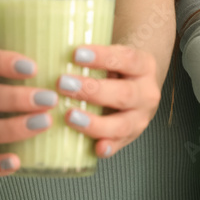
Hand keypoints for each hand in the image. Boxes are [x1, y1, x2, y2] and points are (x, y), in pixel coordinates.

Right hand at [0, 45, 58, 176]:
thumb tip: (85, 26)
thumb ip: (40, 43)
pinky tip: (17, 162)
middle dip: (15, 98)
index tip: (33, 67)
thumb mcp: (15, 49)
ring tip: (46, 122)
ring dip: (13, 128)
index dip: (2, 63)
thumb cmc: (11, 70)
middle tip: (50, 98)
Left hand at [60, 44, 159, 158]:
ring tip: (69, 116)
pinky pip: (120, 144)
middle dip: (92, 90)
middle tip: (63, 84)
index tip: (76, 54)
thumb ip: (91, 55)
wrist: (136, 84)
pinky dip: (109, 147)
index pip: (126, 58)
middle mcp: (147, 93)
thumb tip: (53, 51)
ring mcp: (141, 117)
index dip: (102, 57)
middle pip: (124, 93)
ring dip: (94, 122)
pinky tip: (96, 148)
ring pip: (122, 124)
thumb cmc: (115, 67)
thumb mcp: (113, 54)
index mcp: (144, 66)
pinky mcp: (131, 136)